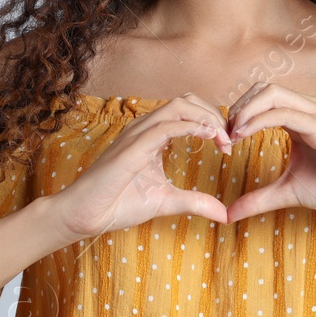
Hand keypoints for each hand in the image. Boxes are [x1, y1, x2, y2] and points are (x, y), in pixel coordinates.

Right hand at [50, 92, 233, 238]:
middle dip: (214, 115)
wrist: (85, 215)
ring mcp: (136, 135)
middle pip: (186, 101)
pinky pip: (164, 127)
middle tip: (230, 140)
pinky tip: (208, 137)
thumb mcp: (167, 202)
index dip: (212, 122)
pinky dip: (190, 127)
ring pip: (178, 106)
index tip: (228, 145)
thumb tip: (225, 214)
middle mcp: (144, 129)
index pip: (187, 111)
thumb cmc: (118, 205)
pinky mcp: (131, 148)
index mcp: (152, 136)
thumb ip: (195, 202)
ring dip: (206, 118)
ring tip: (222, 139)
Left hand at [222, 82, 315, 223]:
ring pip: (272, 93)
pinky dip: (259, 120)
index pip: (263, 99)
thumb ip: (258, 199)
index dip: (239, 114)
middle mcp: (308, 110)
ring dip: (246, 110)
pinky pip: (285, 113)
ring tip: (231, 133)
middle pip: (264, 89)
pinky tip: (243, 134)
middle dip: (239, 107)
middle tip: (224, 134)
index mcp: (299, 119)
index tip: (224, 139)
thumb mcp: (286, 192)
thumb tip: (228, 214)